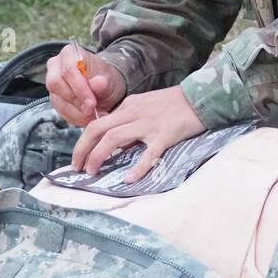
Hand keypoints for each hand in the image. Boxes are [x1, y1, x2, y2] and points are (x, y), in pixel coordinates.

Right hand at [47, 43, 126, 125]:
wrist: (104, 89)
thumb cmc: (105, 80)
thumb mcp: (110, 80)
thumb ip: (104, 83)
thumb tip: (97, 83)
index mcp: (69, 54)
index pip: (68, 70)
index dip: (79, 88)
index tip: (92, 103)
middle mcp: (56, 66)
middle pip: (56, 84)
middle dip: (75, 101)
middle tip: (92, 111)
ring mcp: (53, 83)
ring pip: (57, 100)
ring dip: (76, 113)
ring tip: (93, 116)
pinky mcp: (54, 98)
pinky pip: (59, 111)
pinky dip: (74, 118)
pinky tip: (86, 118)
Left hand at [72, 85, 205, 182]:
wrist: (200, 97)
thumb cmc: (174, 104)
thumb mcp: (145, 107)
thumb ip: (130, 122)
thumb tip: (116, 144)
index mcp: (128, 106)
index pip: (98, 123)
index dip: (83, 141)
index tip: (79, 157)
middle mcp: (133, 113)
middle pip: (97, 129)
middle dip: (82, 149)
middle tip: (77, 167)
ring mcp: (148, 124)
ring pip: (114, 138)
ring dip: (98, 155)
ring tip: (93, 171)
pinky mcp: (165, 135)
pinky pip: (148, 153)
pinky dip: (137, 168)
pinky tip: (128, 179)